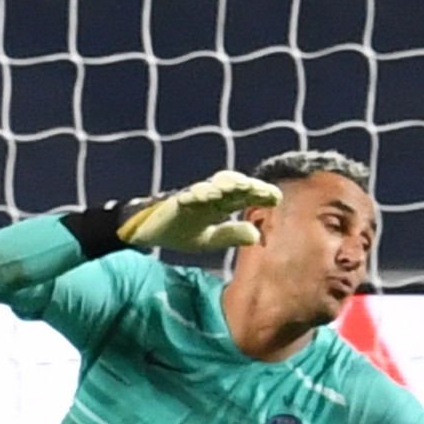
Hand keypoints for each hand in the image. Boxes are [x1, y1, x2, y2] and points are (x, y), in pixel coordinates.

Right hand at [116, 169, 279, 251]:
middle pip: (232, 184)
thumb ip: (231, 235)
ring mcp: (192, 198)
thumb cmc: (179, 233)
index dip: (259, 194)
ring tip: (240, 187)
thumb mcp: (209, 239)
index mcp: (219, 205)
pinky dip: (198, 194)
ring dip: (227, 185)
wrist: (147, 233)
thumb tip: (257, 236)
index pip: (243, 196)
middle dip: (248, 186)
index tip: (276, 198)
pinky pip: (188, 196)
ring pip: (213, 185)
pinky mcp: (175, 202)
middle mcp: (209, 197)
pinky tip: (209, 195)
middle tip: (264, 191)